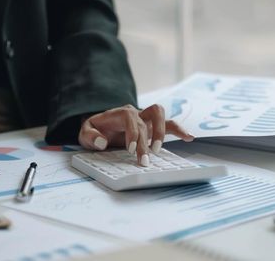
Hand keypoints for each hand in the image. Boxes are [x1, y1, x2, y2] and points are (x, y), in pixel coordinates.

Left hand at [78, 104, 193, 165]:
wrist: (99, 126)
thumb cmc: (94, 130)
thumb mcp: (84, 133)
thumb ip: (90, 136)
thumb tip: (102, 142)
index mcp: (118, 113)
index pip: (130, 118)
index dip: (133, 133)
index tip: (131, 150)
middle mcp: (134, 113)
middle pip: (145, 122)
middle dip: (146, 141)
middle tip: (144, 161)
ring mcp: (144, 119)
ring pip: (159, 114)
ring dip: (162, 131)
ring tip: (158, 150)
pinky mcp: (152, 127)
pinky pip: (168, 124)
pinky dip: (179, 130)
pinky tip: (189, 137)